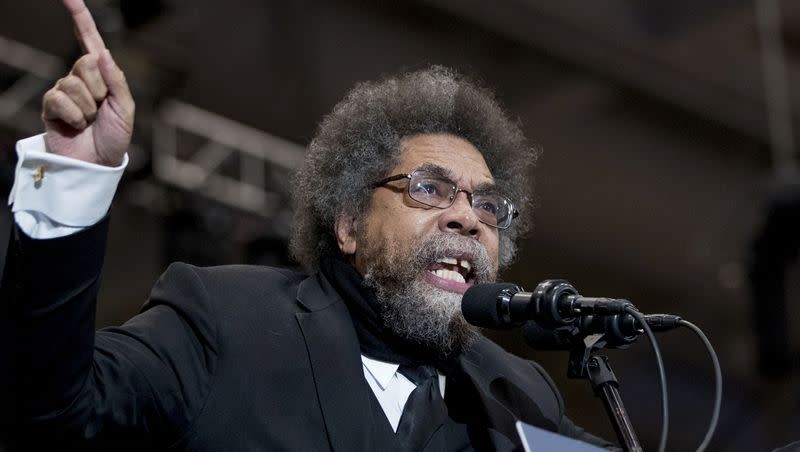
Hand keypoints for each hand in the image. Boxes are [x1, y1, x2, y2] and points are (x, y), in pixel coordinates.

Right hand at [42, 0, 134, 166]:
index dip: (79, 17)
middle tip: (101, 109)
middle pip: (87, 63)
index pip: (89, 39)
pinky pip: (60, 98)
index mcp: (102, 75)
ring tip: (90, 122)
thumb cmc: (115, 137)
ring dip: (88, 107)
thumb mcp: (125, 108)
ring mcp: (64, 91)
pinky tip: (76, 126)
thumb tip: (103, 54)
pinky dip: (74, 116)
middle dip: (99, 89)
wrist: (98, 163)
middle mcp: (81, 78)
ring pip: (74, 83)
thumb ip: (117, 81)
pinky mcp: (51, 105)